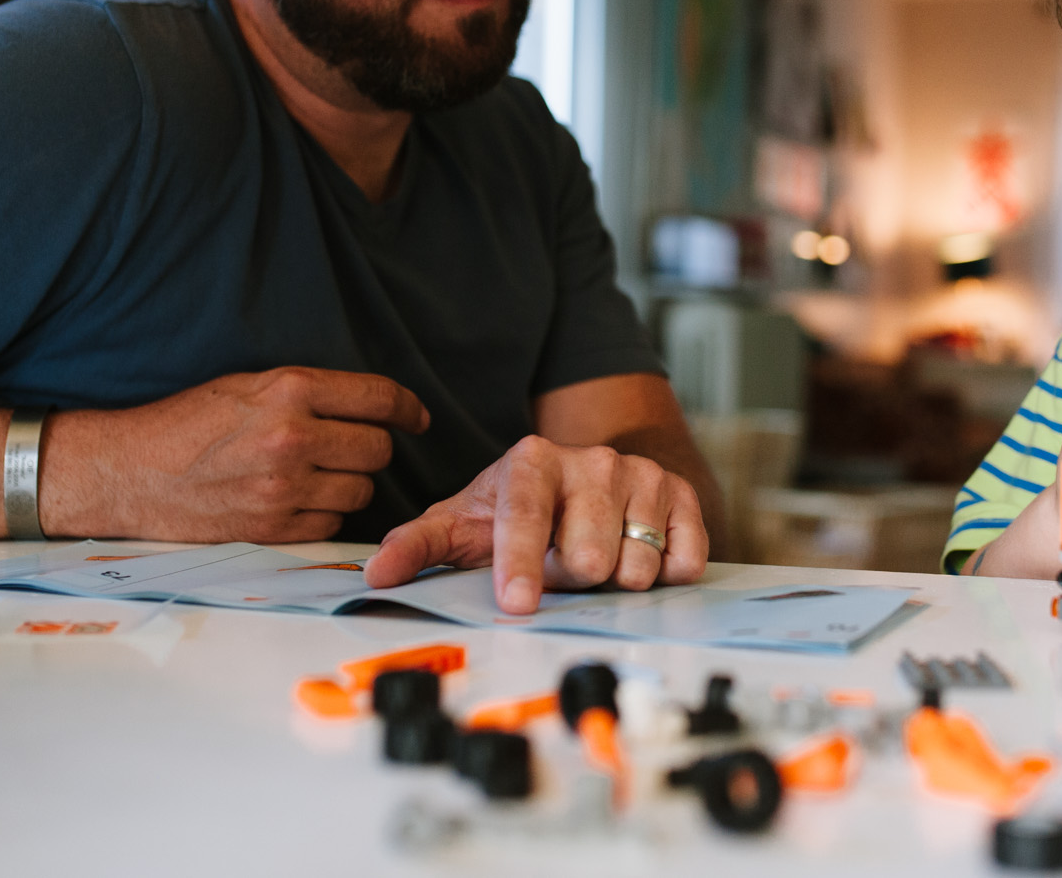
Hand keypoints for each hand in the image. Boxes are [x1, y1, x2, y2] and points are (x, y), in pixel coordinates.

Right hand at [43, 368, 428, 541]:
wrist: (129, 471)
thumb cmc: (186, 423)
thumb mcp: (248, 386)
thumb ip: (308, 393)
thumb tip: (368, 405)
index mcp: (289, 391)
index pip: (379, 398)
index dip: (408, 409)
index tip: (416, 417)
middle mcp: (292, 437)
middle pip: (377, 449)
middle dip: (370, 448)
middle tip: (346, 447)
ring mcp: (283, 488)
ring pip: (360, 491)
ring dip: (349, 484)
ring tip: (315, 475)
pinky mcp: (272, 528)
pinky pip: (331, 525)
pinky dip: (323, 515)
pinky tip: (296, 501)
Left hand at [360, 435, 709, 611]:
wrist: (588, 477)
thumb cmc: (519, 509)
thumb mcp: (464, 523)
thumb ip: (418, 546)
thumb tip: (377, 574)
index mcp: (531, 461)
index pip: (525, 515)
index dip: (520, 562)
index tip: (516, 603)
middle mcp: (591, 460)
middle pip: (588, 554)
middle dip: (572, 579)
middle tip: (561, 567)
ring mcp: (640, 474)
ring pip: (637, 563)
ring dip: (616, 579)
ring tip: (598, 560)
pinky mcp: (681, 494)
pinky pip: (684, 557)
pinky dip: (665, 573)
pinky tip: (639, 557)